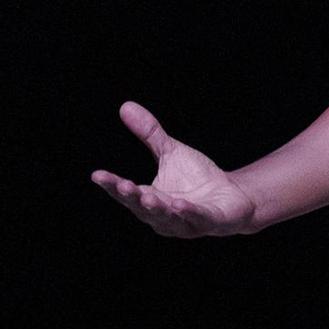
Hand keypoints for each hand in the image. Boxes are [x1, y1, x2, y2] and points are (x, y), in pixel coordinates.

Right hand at [91, 99, 259, 237]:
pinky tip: (180, 205)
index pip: (126, 193)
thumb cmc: (197, 178)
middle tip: (121, 185)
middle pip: (142, 208)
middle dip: (132, 197)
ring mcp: (185, 222)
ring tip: (147, 198)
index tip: (97, 175)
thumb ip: (149, 134)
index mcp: (150, 198)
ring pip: (166, 217)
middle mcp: (162, 215)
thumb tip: (126, 106)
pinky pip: (196, 218)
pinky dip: (188, 213)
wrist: (231, 194)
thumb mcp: (170, 152)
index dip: (112, 185)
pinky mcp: (208, 221)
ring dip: (157, 209)